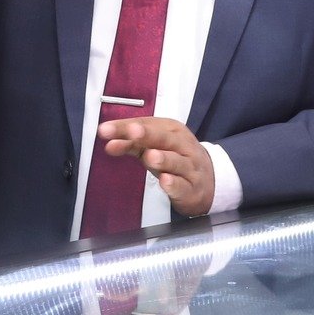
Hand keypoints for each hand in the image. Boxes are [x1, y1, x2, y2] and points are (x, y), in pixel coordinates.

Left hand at [99, 116, 214, 215]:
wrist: (209, 181)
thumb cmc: (175, 159)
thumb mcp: (154, 147)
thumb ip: (131, 144)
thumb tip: (109, 143)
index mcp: (171, 130)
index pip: (147, 125)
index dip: (125, 128)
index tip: (104, 130)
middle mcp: (182, 145)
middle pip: (164, 138)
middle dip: (148, 135)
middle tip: (132, 133)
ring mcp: (189, 167)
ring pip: (176, 161)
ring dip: (164, 158)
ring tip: (150, 156)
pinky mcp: (192, 189)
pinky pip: (182, 185)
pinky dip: (174, 184)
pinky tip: (165, 181)